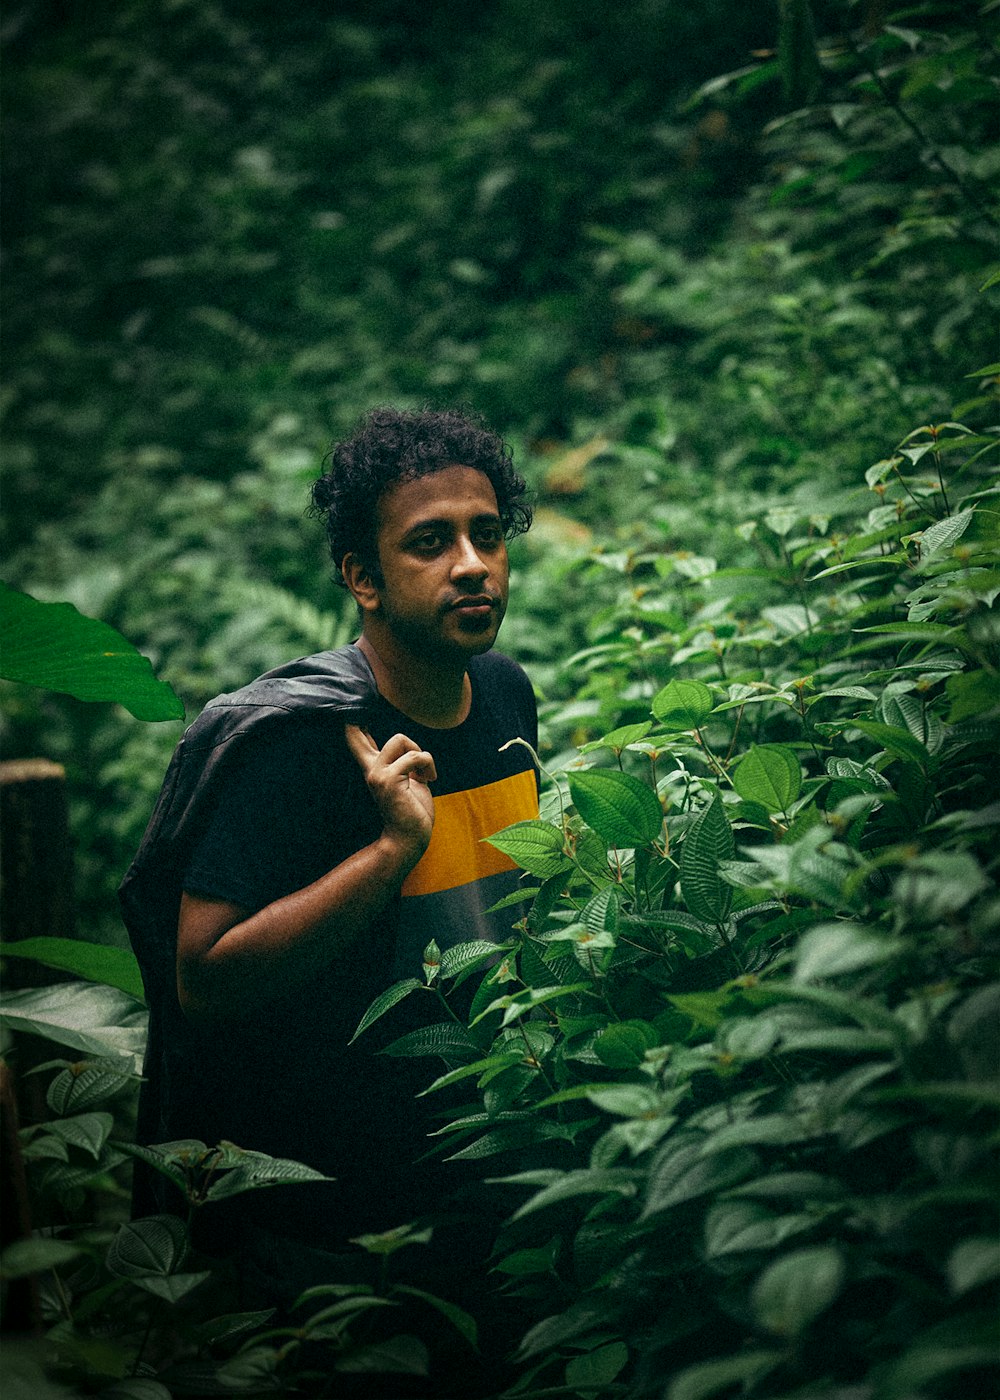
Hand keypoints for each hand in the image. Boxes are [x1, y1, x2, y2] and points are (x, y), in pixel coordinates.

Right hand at [344, 725, 435, 857]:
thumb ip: (402, 762)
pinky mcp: (389, 781)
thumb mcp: (408, 780)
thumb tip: (404, 744)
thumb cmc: (412, 811)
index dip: (350, 721)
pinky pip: (415, 756)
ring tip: (426, 773)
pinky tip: (430, 779)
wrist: (409, 839)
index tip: (348, 709)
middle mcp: (370, 769)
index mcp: (373, 768)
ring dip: (420, 754)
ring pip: (399, 739)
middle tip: (407, 756)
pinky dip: (429, 765)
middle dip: (367, 725)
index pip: (355, 739)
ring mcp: (377, 774)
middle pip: (358, 733)